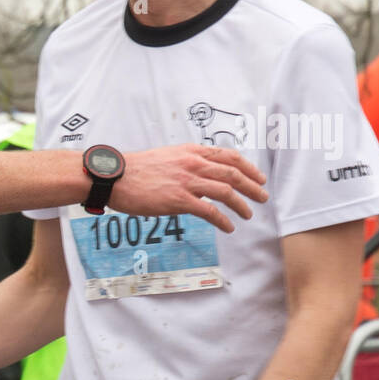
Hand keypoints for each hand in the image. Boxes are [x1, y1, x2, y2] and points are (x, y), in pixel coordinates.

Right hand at [112, 145, 267, 233]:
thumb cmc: (136, 169)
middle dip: (252, 186)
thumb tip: (200, 176)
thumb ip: (186, 163)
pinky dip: (223, 220)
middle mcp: (193, 163)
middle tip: (263, 197)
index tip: (259, 177)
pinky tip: (228, 228)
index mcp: (191, 151)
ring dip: (242, 204)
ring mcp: (187, 181)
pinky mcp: (179, 200)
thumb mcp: (167, 157)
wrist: (116, 176)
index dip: (248, 167)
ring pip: (226, 191)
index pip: (229, 156)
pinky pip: (209, 211)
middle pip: (233, 173)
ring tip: (249, 214)